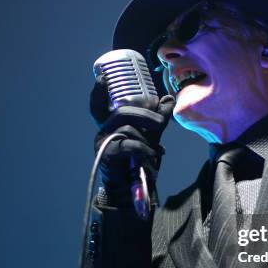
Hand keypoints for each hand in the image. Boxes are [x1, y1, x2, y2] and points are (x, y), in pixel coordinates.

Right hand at [90, 75, 174, 205]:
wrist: (132, 189)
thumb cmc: (138, 161)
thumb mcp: (150, 137)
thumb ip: (158, 119)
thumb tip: (169, 98)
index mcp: (110, 125)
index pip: (99, 105)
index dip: (98, 91)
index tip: (102, 77)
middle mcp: (103, 131)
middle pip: (122, 113)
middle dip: (146, 115)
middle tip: (161, 122)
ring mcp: (103, 144)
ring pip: (127, 129)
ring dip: (148, 138)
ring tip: (157, 150)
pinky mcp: (107, 157)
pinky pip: (128, 145)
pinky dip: (144, 150)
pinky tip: (152, 156)